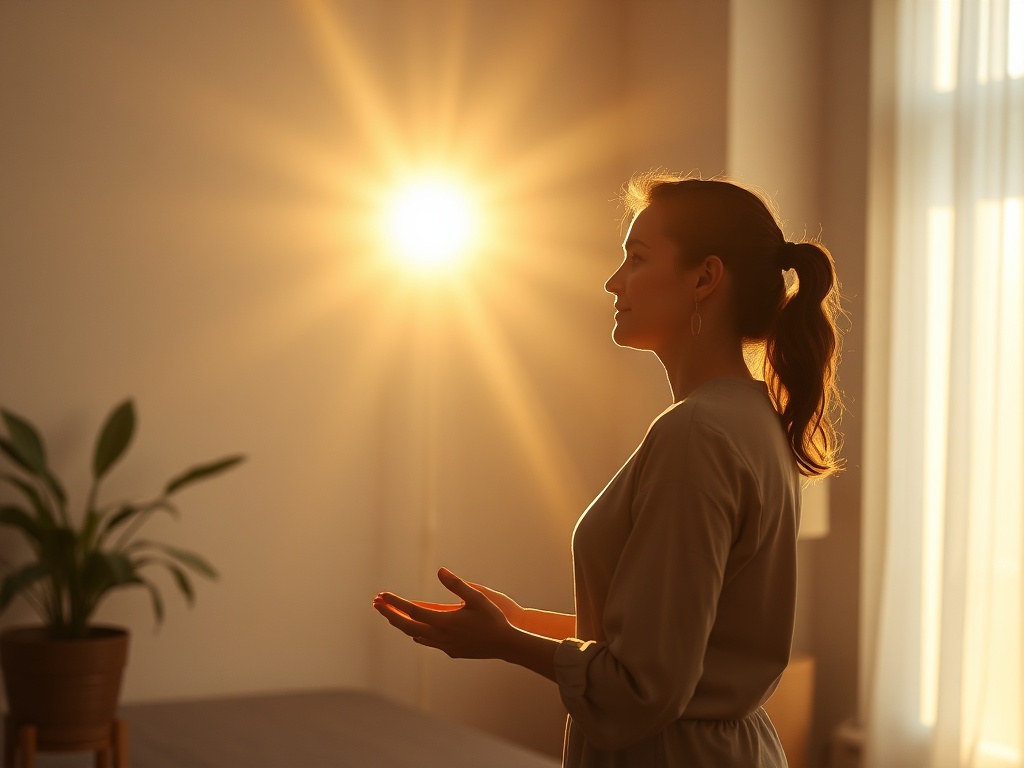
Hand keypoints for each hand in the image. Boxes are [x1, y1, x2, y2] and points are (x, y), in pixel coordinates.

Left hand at [373, 568, 513, 658]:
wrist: (506, 645)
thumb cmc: (493, 618)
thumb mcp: (477, 597)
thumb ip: (457, 584)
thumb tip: (439, 570)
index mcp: (444, 622)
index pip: (412, 611)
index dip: (395, 603)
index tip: (382, 595)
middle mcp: (441, 636)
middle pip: (408, 626)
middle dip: (390, 615)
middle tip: (376, 604)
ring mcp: (445, 646)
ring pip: (416, 636)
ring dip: (401, 624)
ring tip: (390, 615)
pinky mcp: (451, 651)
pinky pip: (428, 642)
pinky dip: (417, 634)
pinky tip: (415, 631)